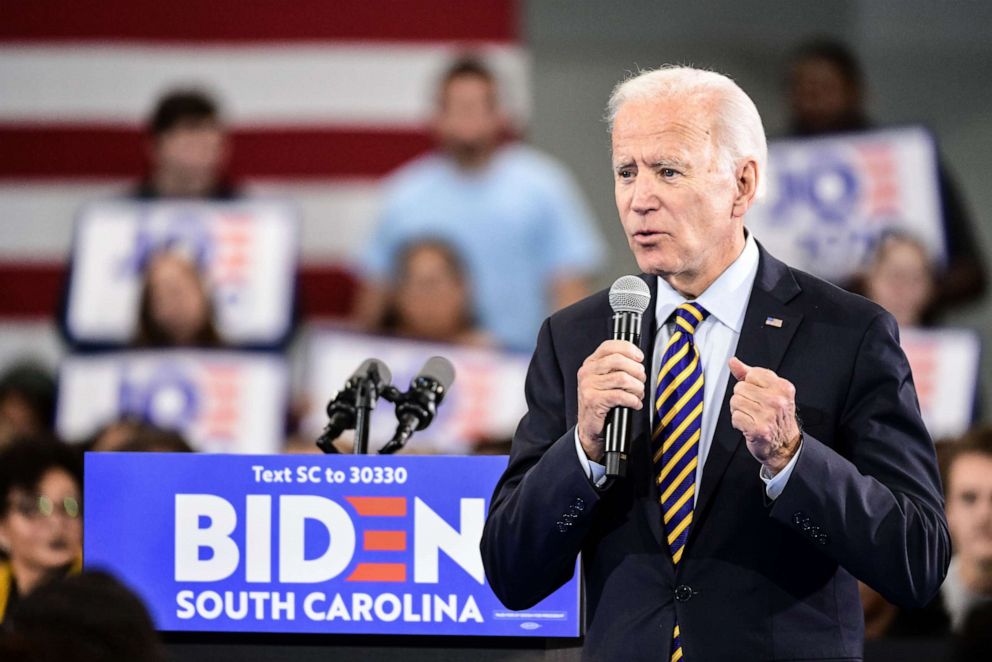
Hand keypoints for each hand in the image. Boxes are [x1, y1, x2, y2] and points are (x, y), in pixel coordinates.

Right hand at [577, 340, 645, 461]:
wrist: (590, 428)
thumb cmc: (602, 403)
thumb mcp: (605, 380)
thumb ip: (616, 367)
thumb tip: (638, 361)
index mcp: (591, 363)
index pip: (609, 346)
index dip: (628, 348)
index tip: (639, 357)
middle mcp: (587, 372)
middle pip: (618, 360)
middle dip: (636, 370)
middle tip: (641, 380)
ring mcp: (588, 386)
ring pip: (622, 378)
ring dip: (637, 387)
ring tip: (639, 393)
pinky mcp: (593, 400)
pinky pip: (620, 395)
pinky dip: (633, 400)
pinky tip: (635, 404)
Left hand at [728, 357, 800, 474]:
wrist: (785, 445)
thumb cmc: (776, 417)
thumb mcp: (769, 391)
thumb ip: (749, 374)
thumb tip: (733, 362)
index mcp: (783, 387)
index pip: (751, 374)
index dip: (749, 385)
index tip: (757, 395)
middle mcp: (777, 400)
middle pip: (740, 388)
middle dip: (742, 398)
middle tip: (754, 408)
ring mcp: (769, 415)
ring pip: (735, 402)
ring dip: (739, 410)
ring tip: (751, 416)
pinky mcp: (759, 429)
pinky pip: (735, 417)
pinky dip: (738, 423)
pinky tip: (749, 426)